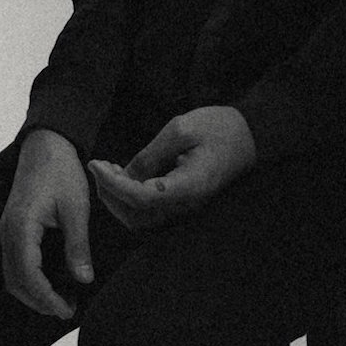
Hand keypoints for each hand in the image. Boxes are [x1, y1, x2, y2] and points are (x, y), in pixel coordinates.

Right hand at [0, 128, 92, 317]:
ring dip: (33, 291)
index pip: (28, 275)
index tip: (66, 310)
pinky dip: (30, 278)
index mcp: (21, 226)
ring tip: (62, 299)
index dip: (46, 298)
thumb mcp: (76, 208)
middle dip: (39, 300)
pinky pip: (14, 261)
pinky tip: (51, 280)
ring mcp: (6, 229)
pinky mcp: (12, 227)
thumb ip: (78, 246)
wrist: (47, 143)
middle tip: (67, 310)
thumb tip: (83, 280)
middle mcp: (7, 231)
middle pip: (15, 280)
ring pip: (12, 274)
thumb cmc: (61, 171)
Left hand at [88, 106, 256, 229]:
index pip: (139, 197)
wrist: (250, 136)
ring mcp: (185, 207)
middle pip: (136, 217)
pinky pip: (150, 210)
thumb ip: (151, 154)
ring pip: (141, 219)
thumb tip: (124, 175)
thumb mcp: (181, 129)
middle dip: (110, 195)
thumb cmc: (219, 127)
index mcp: (187, 187)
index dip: (112, 184)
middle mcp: (185, 205)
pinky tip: (125, 175)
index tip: (95, 163)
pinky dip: (130, 198)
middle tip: (98, 167)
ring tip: (108, 171)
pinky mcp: (183, 202)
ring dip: (118, 199)